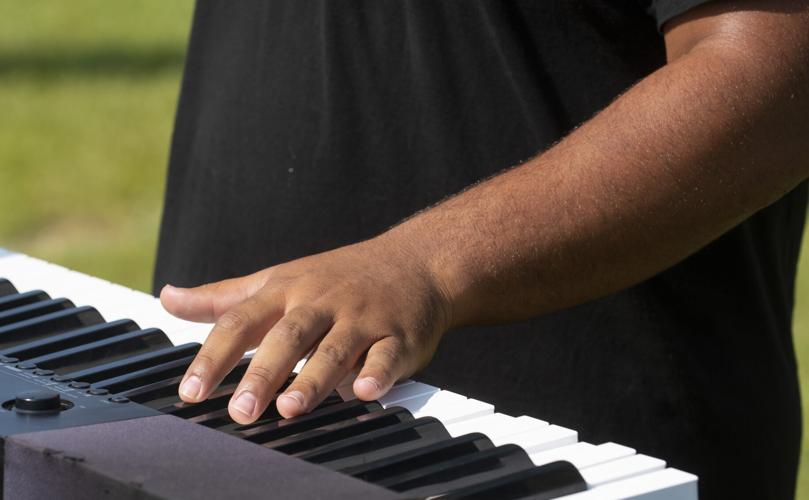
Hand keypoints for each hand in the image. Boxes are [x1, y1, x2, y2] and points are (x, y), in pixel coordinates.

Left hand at [160, 235, 451, 423]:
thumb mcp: (277, 278)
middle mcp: (321, 302)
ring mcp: (362, 317)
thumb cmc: (337, 276)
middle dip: (262, 373)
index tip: (191, 392)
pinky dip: (377, 372)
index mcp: (287, 291)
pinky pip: (387, 355)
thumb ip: (223, 296)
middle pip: (287, 336)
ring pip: (335, 348)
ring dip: (313, 377)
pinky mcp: (399, 334)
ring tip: (290, 408)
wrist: (415, 261)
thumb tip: (168, 298)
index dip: (214, 357)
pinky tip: (363, 391)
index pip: (242, 321)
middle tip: (240, 411)